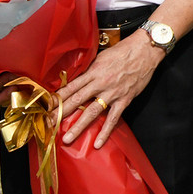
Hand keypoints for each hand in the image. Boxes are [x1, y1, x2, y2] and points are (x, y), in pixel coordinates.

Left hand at [58, 31, 163, 148]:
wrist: (145, 50)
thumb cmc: (123, 50)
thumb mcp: (102, 56)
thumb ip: (90, 69)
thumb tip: (77, 78)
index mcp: (93, 71)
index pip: (71, 86)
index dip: (58, 97)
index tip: (47, 106)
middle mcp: (100, 82)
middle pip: (77, 100)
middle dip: (61, 113)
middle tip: (49, 124)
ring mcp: (112, 93)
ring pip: (92, 112)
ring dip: (78, 126)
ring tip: (67, 138)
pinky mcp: (124, 99)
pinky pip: (113, 118)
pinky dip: (106, 131)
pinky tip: (98, 143)